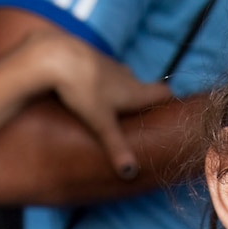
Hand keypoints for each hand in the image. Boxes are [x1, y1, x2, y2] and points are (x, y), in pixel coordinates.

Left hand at [30, 30, 172, 178]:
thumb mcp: (101, 123)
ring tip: (113, 108)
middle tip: (139, 118)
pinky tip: (88, 93)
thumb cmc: (83, 90)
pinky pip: (102, 73)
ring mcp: (108, 64)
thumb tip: (131, 173)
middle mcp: (126, 76)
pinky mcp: (90, 58)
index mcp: (135, 90)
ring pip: (122, 79)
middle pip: (142, 87)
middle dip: (143, 101)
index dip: (169, 101)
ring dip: (121, 91)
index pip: (163, 92)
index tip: (171, 111)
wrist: (56, 55)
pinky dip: (101, 83)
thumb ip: (117, 147)